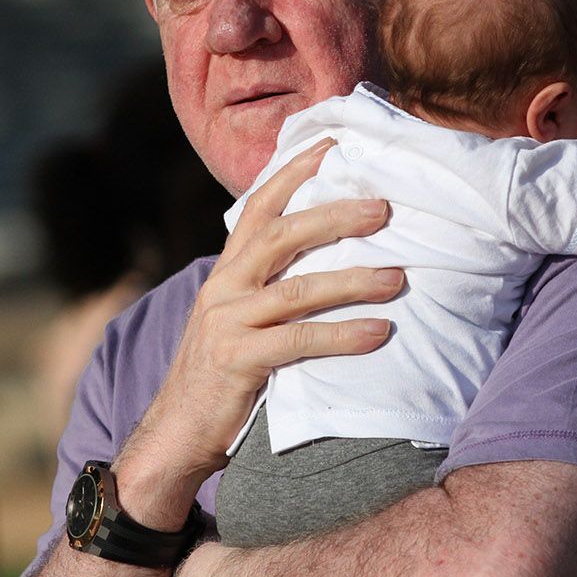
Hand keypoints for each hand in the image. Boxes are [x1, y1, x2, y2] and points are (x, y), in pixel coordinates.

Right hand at [116, 139, 405, 512]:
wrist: (177, 433)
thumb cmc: (223, 374)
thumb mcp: (240, 317)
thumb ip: (270, 285)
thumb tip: (329, 256)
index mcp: (227, 270)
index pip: (260, 205)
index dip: (295, 172)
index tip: (333, 143)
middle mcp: (223, 287)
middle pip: (282, 235)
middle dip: (335, 216)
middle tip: (385, 208)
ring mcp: (227, 323)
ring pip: (297, 289)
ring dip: (353, 280)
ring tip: (399, 278)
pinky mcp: (238, 361)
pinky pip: (300, 342)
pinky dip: (344, 335)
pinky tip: (379, 333)